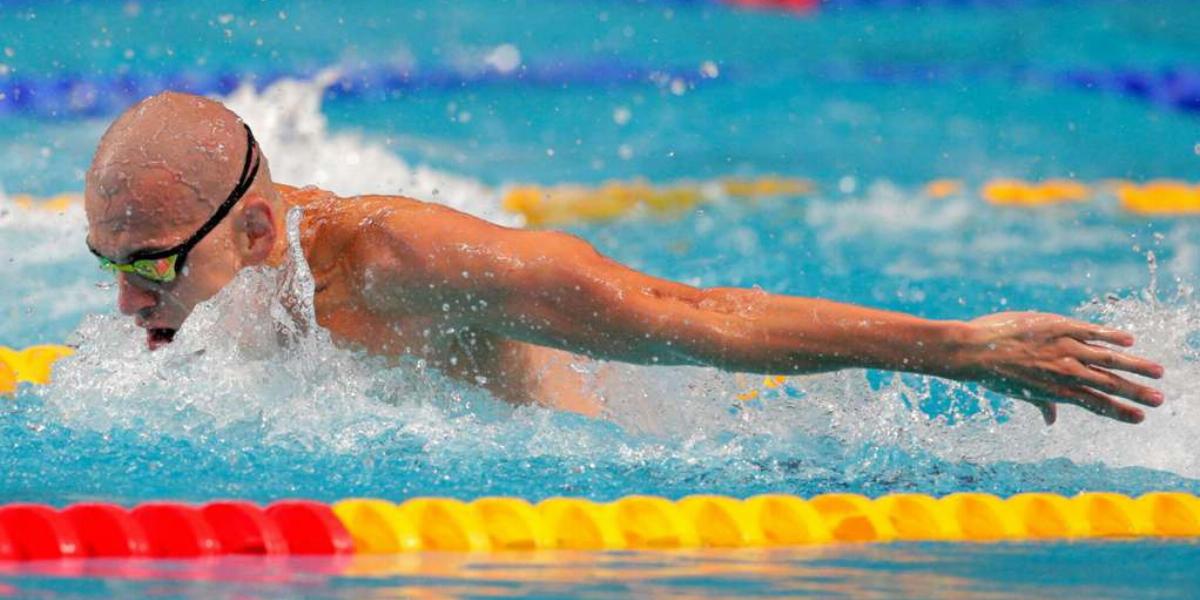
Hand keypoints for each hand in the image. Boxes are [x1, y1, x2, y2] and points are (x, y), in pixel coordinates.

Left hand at [950, 312, 1163, 424]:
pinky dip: (1110, 335)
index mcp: (1057, 391)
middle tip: (1160, 399)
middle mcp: (1064, 372)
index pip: (1096, 404)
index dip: (1120, 412)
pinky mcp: (1057, 326)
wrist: (973, 349)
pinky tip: (1130, 339)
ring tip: (1158, 372)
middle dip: (1136, 393)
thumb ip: (1041, 404)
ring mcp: (1062, 348)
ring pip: (1107, 359)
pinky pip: (1089, 331)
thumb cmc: (993, 373)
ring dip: (1134, 366)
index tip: (1141, 417)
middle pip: (1108, 385)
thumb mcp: (1019, 393)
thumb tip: (1051, 421)